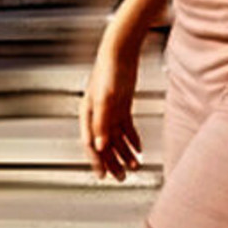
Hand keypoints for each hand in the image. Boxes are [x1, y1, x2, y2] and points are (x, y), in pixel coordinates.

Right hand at [78, 26, 143, 181]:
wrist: (121, 50)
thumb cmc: (109, 70)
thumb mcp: (105, 99)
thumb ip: (101, 124)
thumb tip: (100, 146)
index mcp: (88, 114)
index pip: (91, 144)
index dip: (97, 161)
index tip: (103, 176)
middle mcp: (97, 114)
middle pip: (104, 144)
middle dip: (113, 162)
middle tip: (121, 178)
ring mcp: (110, 110)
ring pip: (116, 138)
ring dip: (125, 153)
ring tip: (134, 166)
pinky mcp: (121, 105)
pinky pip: (126, 128)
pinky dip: (132, 140)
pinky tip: (139, 149)